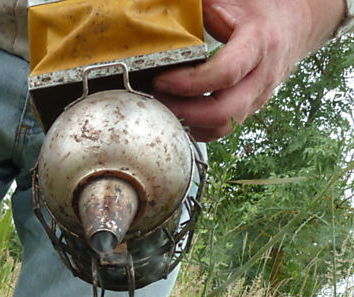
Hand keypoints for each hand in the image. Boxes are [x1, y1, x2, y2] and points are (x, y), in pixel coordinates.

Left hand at [152, 0, 345, 140]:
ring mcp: (257, 97)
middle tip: (155, 100)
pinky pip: (222, 128)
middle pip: (224, 112)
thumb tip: (160, 11)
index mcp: (258, 44)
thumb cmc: (261, 9)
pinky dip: (196, 127)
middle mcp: (261, 76)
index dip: (189, 83)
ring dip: (188, 123)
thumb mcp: (233, 0)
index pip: (225, 73)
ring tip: (161, 108)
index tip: (161, 79)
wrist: (297, 22)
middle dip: (183, 112)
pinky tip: (177, 114)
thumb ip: (200, 7)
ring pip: (222, 126)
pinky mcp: (249, 108)